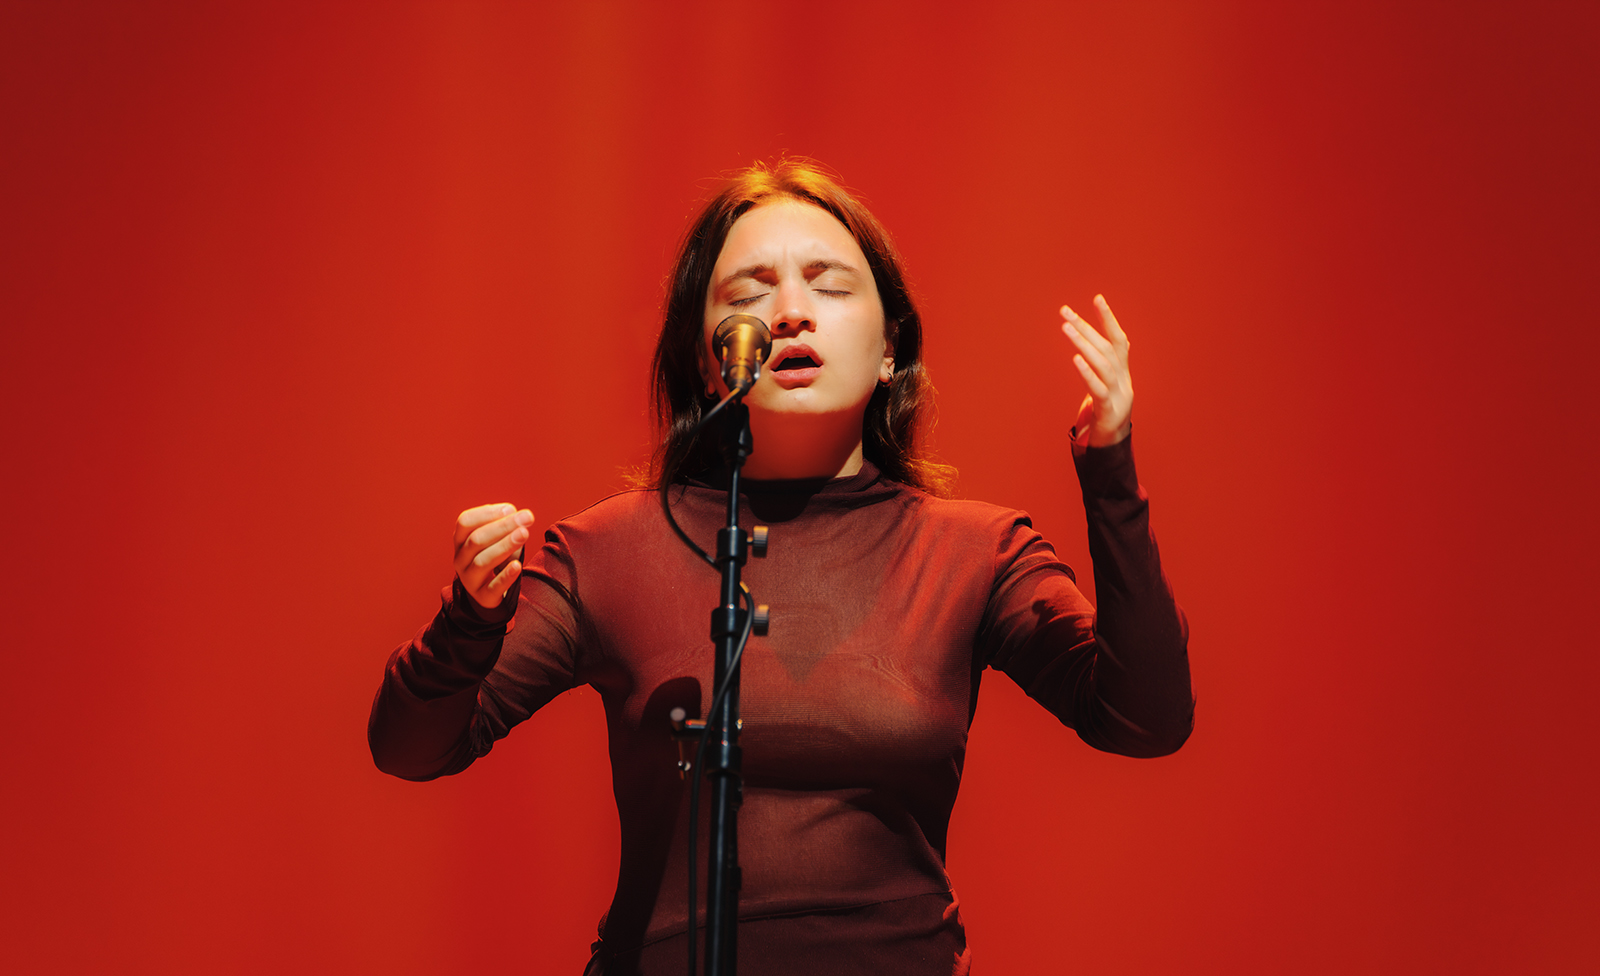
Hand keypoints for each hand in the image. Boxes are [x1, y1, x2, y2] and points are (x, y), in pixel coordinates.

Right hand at [453, 503, 533, 609]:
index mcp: (460, 541)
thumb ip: (505, 525)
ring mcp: (469, 579)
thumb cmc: (495, 556)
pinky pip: (493, 587)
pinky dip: (505, 576)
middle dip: (503, 526)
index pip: (465, 522)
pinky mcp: (483, 597)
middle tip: (527, 517)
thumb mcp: (495, 539)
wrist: (488, 592)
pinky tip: (517, 566)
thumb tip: (519, 515)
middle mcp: (460, 559)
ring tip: (524, 534)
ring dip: (505, 546)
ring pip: (483, 561)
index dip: (487, 513)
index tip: (510, 509)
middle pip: (476, 540)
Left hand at [1060, 294, 1132, 446]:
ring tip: (1065, 328)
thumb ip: (1099, 365)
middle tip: (1065, 312)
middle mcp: (1124, 380)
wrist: (1112, 444)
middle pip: (1105, 348)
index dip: (1109, 319)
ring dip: (1083, 343)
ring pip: (1102, 365)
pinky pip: (1098, 389)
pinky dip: (1087, 372)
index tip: (1097, 298)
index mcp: (1123, 372)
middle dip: (1085, 327)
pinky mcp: (1109, 411)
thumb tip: (1085, 341)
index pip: (1118, 339)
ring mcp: (1119, 395)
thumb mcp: (1104, 385)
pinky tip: (1075, 359)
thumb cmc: (1104, 411)